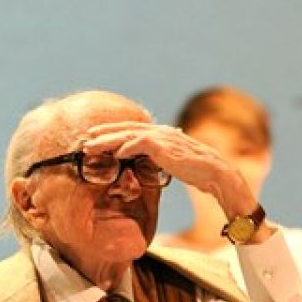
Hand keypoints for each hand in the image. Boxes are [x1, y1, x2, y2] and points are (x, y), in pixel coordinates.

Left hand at [83, 122, 258, 221]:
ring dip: (108, 140)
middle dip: (104, 134)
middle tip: (84, 139)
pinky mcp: (165, 147)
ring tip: (91, 146)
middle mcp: (160, 132)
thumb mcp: (174, 162)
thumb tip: (150, 161)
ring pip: (128, 135)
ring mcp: (162, 138)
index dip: (112, 133)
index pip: (132, 130)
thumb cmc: (197, 170)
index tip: (95, 138)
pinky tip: (116, 153)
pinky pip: (141, 144)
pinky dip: (127, 147)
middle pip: (126, 129)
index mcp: (161, 135)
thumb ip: (160, 158)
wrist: (216, 172)